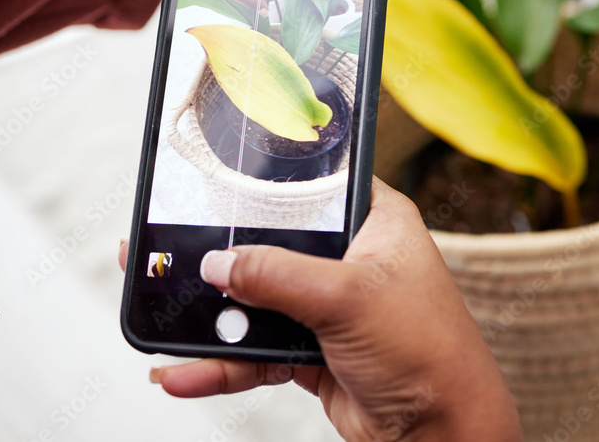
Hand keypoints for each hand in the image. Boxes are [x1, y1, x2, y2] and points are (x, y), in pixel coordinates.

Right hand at [118, 179, 520, 441]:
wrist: (438, 431)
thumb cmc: (428, 350)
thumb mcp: (348, 298)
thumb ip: (278, 275)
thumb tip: (218, 263)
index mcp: (376, 222)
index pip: (314, 188)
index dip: (266, 184)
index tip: (214, 182)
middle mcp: (352, 258)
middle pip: (274, 246)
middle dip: (221, 257)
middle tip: (167, 253)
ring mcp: (330, 305)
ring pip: (257, 301)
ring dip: (212, 318)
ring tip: (160, 321)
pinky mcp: (314, 348)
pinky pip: (257, 349)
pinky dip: (223, 362)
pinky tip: (186, 371)